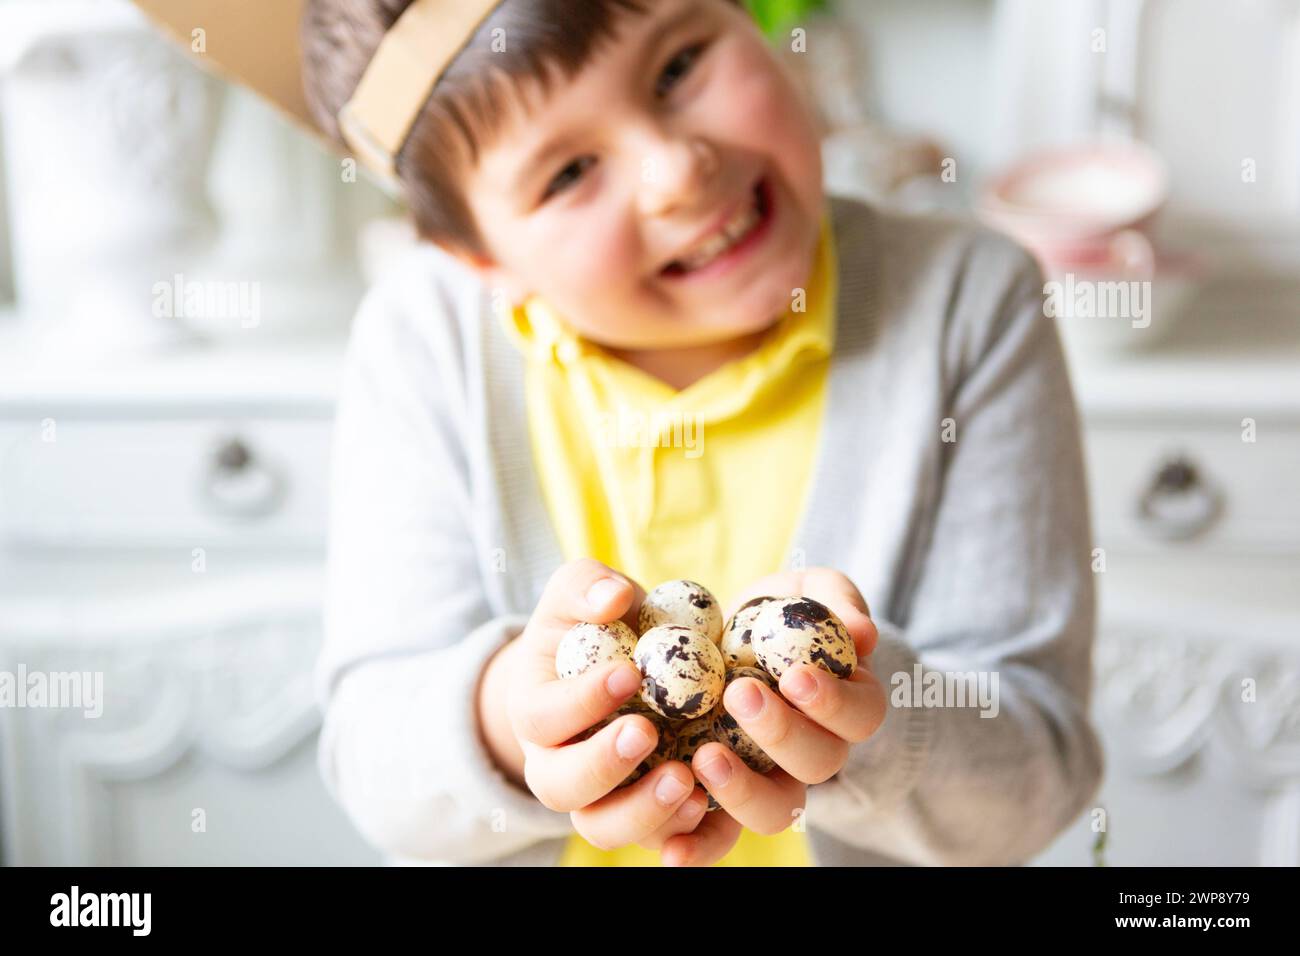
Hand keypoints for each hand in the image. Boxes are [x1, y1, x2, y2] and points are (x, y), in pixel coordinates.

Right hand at [504, 558, 728, 860]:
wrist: (612, 671)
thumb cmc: (592, 628)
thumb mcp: (579, 594)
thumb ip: (587, 587)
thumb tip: (613, 599)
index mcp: (537, 714)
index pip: (544, 717)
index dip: (581, 701)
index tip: (628, 672)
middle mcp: (558, 767)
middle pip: (562, 789)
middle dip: (603, 765)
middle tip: (647, 733)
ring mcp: (601, 799)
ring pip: (605, 828)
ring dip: (643, 812)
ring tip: (685, 779)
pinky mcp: (647, 818)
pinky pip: (658, 843)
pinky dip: (681, 838)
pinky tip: (708, 807)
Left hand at [664, 567, 886, 859]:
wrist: (735, 639)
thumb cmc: (781, 610)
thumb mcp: (810, 591)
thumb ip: (837, 599)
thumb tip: (863, 633)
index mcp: (849, 704)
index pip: (859, 715)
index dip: (833, 703)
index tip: (797, 676)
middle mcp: (818, 750)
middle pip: (819, 764)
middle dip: (781, 733)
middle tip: (740, 694)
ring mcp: (772, 778)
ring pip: (776, 809)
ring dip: (742, 790)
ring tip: (703, 757)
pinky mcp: (724, 795)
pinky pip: (720, 834)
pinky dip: (699, 847)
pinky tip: (672, 852)